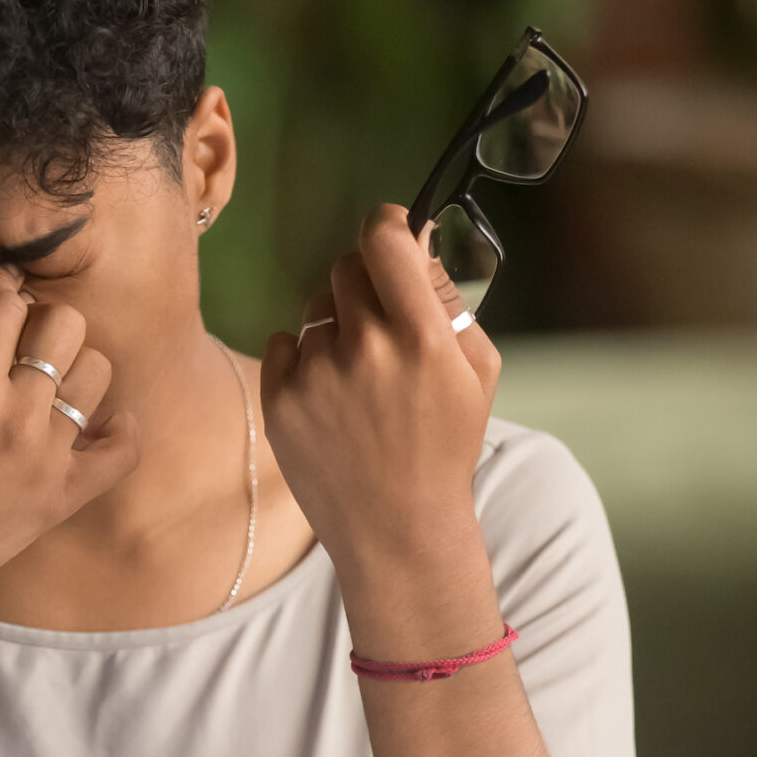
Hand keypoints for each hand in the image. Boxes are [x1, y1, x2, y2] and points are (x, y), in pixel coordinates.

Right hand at [0, 266, 141, 697]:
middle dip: (38, 320)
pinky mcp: (68, 494)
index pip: (5, 301)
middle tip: (14, 344)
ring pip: (97, 372)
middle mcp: (15, 416)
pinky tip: (92, 423)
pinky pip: (123, 448)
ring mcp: (49, 457)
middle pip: (64, 324)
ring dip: (72, 368)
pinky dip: (117, 430)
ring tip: (43, 385)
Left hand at [260, 205, 501, 640]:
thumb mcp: (477, 372)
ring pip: (316, 310)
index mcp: (420, 338)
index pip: (385, 239)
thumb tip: (416, 245)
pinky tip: (329, 396)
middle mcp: (363, 348)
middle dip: (365, 284)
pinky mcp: (279, 399)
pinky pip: (284, 343)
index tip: (391, 237)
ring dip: (336, 328)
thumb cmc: (445, 446)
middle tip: (381, 323)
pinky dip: (303, 359)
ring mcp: (315, 375)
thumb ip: (448, 302)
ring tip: (358, 378)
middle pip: (346, 267)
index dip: (386, 228)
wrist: (397, 528)